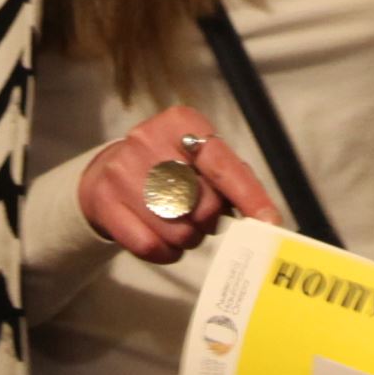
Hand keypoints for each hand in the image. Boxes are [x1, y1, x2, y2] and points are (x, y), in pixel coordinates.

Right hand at [76, 104, 283, 262]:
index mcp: (179, 122)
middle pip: (203, 204)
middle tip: (199, 215)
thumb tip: (265, 218)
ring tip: (179, 224)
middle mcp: (147, 140)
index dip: (249, 196)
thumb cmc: (168, 168)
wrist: (107, 174)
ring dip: (189, 238)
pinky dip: (166, 253)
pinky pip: (150, 247)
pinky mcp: (104, 202)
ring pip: (179, 231)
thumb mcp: (199, 159)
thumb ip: (232, 179)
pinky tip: (163, 239)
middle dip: (209, 220)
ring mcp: (122, 171)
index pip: (222, 164)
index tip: (269, 222)